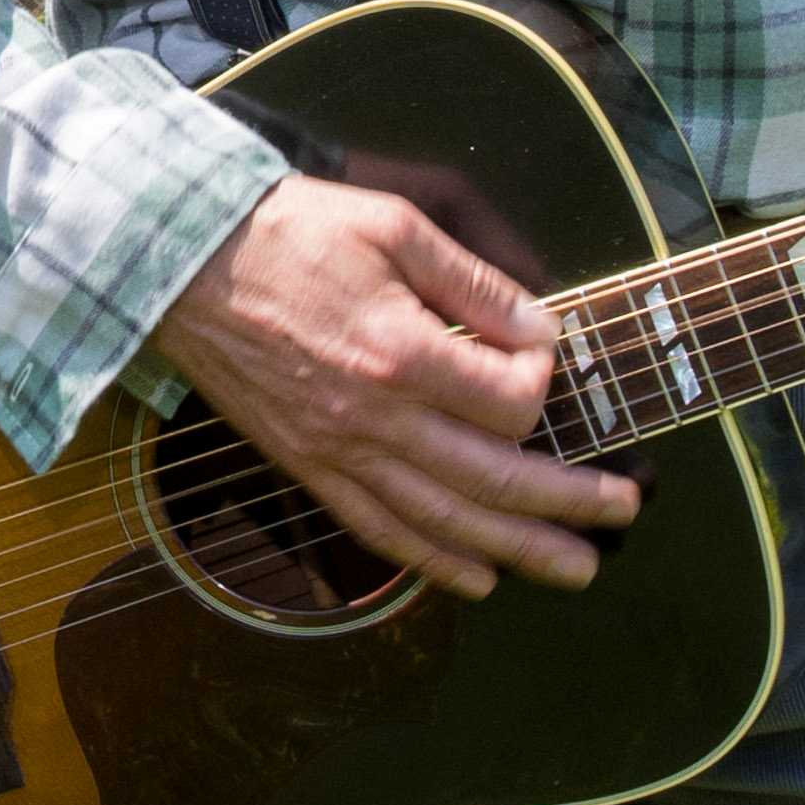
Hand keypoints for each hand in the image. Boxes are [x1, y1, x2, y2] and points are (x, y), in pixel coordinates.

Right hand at [150, 178, 638, 596]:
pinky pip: (378, 530)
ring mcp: (338, 452)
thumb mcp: (394, 226)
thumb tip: (540, 329)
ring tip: (577, 570)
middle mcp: (375, 418)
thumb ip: (475, 283)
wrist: (180, 263)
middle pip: (493, 479)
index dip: (543, 383)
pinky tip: (477, 579)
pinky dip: (432, 562)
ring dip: (518, 551)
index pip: (508, 403)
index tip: (540, 352)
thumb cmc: (288, 232)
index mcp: (402, 353)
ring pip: (443, 521)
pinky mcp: (307, 466)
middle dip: (569, 501)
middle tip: (624, 510)